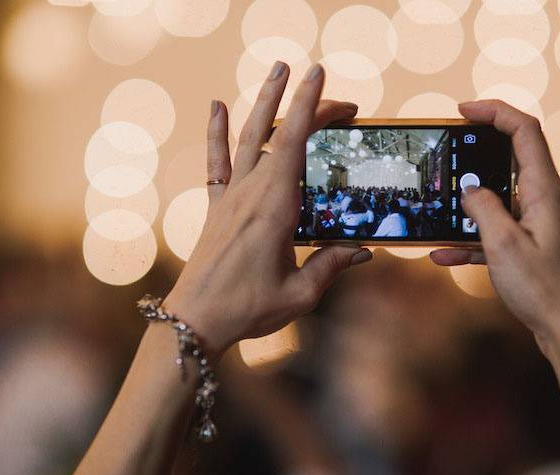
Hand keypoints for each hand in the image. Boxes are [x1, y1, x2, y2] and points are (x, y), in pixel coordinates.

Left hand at [165, 62, 371, 357]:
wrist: (196, 320)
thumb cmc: (249, 308)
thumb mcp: (301, 292)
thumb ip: (331, 265)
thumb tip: (363, 251)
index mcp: (275, 208)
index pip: (293, 143)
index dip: (308, 105)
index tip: (318, 74)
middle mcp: (251, 193)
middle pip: (278, 133)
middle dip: (304, 104)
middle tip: (325, 83)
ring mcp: (231, 197)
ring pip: (248, 137)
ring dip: (264, 101)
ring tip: (278, 69)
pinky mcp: (218, 208)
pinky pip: (217, 162)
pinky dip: (216, 133)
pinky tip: (215, 106)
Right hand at [431, 100, 559, 356]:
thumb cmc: (545, 289)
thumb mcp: (504, 245)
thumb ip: (483, 208)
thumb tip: (470, 189)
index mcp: (546, 191)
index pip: (524, 131)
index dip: (495, 112)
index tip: (463, 111)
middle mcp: (549, 200)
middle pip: (511, 161)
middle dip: (475, 158)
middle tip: (445, 159)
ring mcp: (544, 223)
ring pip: (501, 200)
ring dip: (469, 207)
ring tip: (437, 214)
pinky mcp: (538, 245)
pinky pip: (502, 230)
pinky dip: (475, 237)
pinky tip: (444, 254)